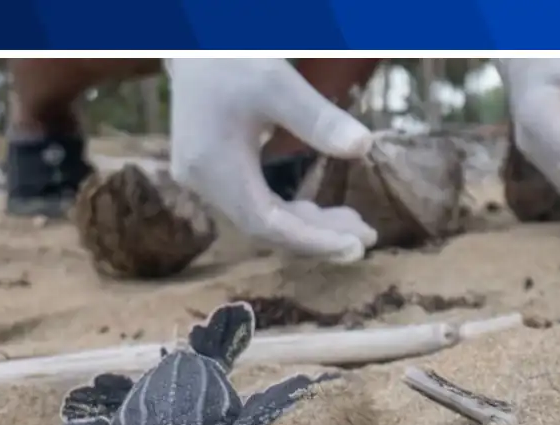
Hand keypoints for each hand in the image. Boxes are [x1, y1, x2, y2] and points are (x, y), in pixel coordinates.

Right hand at [166, 58, 377, 262]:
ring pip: (263, 219)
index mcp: (212, 168)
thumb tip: (365, 147)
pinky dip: (291, 211)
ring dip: (308, 226)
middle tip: (367, 238)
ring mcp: (204, 180)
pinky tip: (323, 212)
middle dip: (318, 236)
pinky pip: (256, 205)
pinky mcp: (212, 173)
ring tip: (355, 225)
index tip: (355, 247)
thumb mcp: (277, 83)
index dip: (313, 241)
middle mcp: (203, 183)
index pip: (266, 225)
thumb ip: (319, 119)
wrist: (191, 42)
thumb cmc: (231, 57)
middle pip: (266, 228)